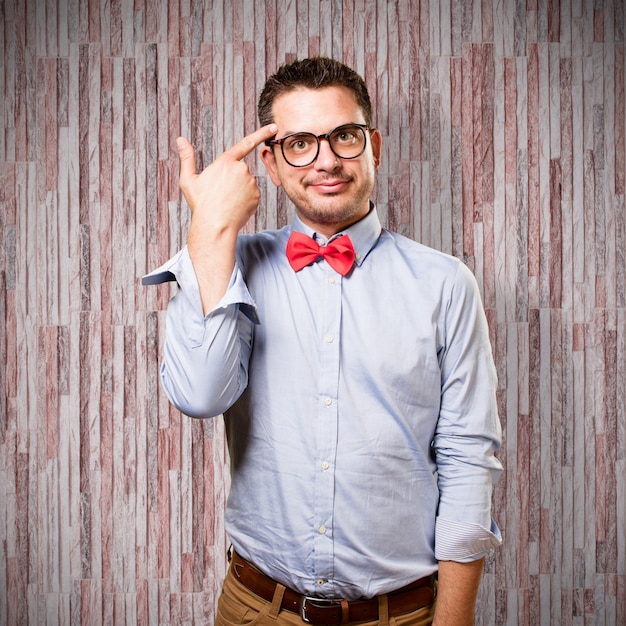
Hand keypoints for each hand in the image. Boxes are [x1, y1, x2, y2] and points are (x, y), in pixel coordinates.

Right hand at [177, 124, 277, 248]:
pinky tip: (235, 207)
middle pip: (240, 170)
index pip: (246, 143)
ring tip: (226, 201)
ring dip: (238, 189)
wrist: (215, 226)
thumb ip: (187, 158)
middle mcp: (242, 170)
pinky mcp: (257, 196)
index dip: (262, 133)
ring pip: (246, 183)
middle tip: (220, 193)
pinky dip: (245, 199)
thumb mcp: (189, 180)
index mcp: (225, 162)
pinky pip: (252, 194)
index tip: (274, 127)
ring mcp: (251, 184)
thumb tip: (180, 140)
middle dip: (232, 179)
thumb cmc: (201, 204)